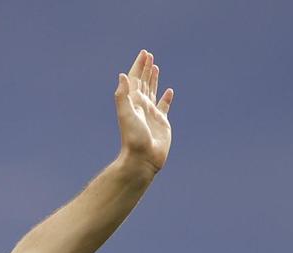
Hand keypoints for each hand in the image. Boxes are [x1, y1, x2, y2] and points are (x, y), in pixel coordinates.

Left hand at [115, 49, 173, 173]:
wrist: (142, 158)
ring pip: (152, 91)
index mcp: (132, 102)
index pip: (134, 79)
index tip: (144, 53)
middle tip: (148, 55)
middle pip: (143, 82)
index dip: (138, 66)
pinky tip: (169, 91)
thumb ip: (123, 95)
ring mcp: (151, 113)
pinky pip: (164, 106)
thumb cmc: (133, 138)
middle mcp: (141, 106)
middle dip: (145, 68)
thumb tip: (122, 75)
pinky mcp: (161, 122)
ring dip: (153, 79)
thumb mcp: (126, 114)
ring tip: (155, 67)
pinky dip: (166, 97)